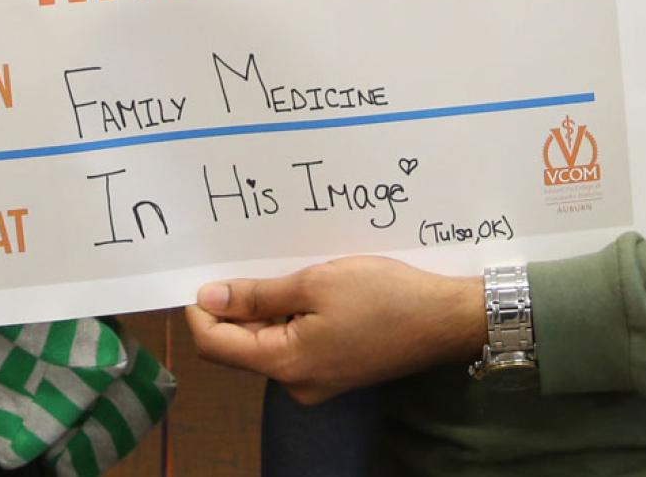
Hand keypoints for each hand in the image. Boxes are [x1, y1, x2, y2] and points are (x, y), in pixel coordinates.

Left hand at [185, 256, 484, 402]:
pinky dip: (289, 318)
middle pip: (240, 347)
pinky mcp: (334, 373)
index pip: (216, 345)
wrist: (445, 319)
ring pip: (268, 344)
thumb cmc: (383, 296)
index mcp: (286, 364)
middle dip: (233, 308)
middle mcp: (295, 384)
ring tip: (277, 269)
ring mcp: (316, 382)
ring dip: (264, 310)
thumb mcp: (315, 283)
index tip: (203, 274)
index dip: (200, 311)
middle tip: (241, 261)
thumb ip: (258, 295)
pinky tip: (302, 288)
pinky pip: (294, 346)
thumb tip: (208, 299)